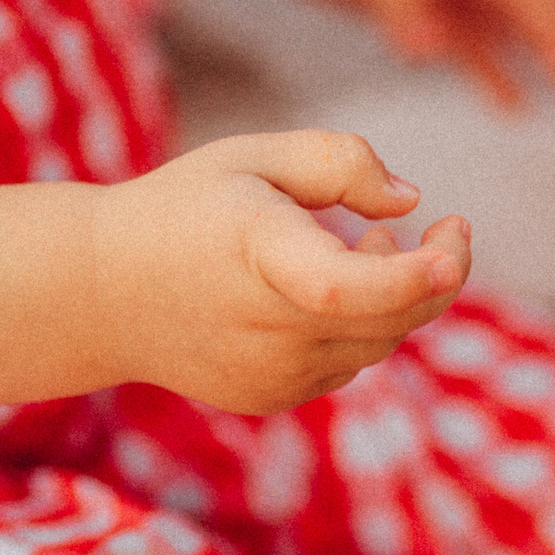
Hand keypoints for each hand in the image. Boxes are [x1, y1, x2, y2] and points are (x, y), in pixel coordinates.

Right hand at [89, 130, 470, 414]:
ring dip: (398, 297)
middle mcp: (266, 325)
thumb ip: (339, 162)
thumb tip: (411, 204)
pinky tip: (324, 291)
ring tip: (366, 245)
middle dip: (438, 273)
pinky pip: (347, 363)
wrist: (102, 292)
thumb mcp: (253, 156)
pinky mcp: (270, 397)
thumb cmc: (185, 208)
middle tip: (445, 230)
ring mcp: (268, 372)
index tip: (452, 234)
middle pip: (392, 318)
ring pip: (379, 343)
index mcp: (258, 252)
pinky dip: (359, 327)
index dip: (414, 274)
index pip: (348, 287)